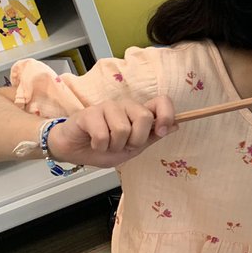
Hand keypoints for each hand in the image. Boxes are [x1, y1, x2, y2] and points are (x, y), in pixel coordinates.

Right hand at [45, 96, 176, 168]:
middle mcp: (125, 106)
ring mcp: (107, 107)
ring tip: (106, 144)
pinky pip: (103, 134)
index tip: (162, 131)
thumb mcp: (132, 149)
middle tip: (124, 145)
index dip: (167, 115)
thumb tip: (176, 125)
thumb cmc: (104, 147)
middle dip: (136, 140)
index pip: (162, 101)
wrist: (75, 151)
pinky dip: (99, 146)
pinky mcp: (90, 113)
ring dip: (114, 145)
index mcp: (139, 113)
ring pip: (123, 129)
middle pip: (144, 117)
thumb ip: (152, 137)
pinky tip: (94, 143)